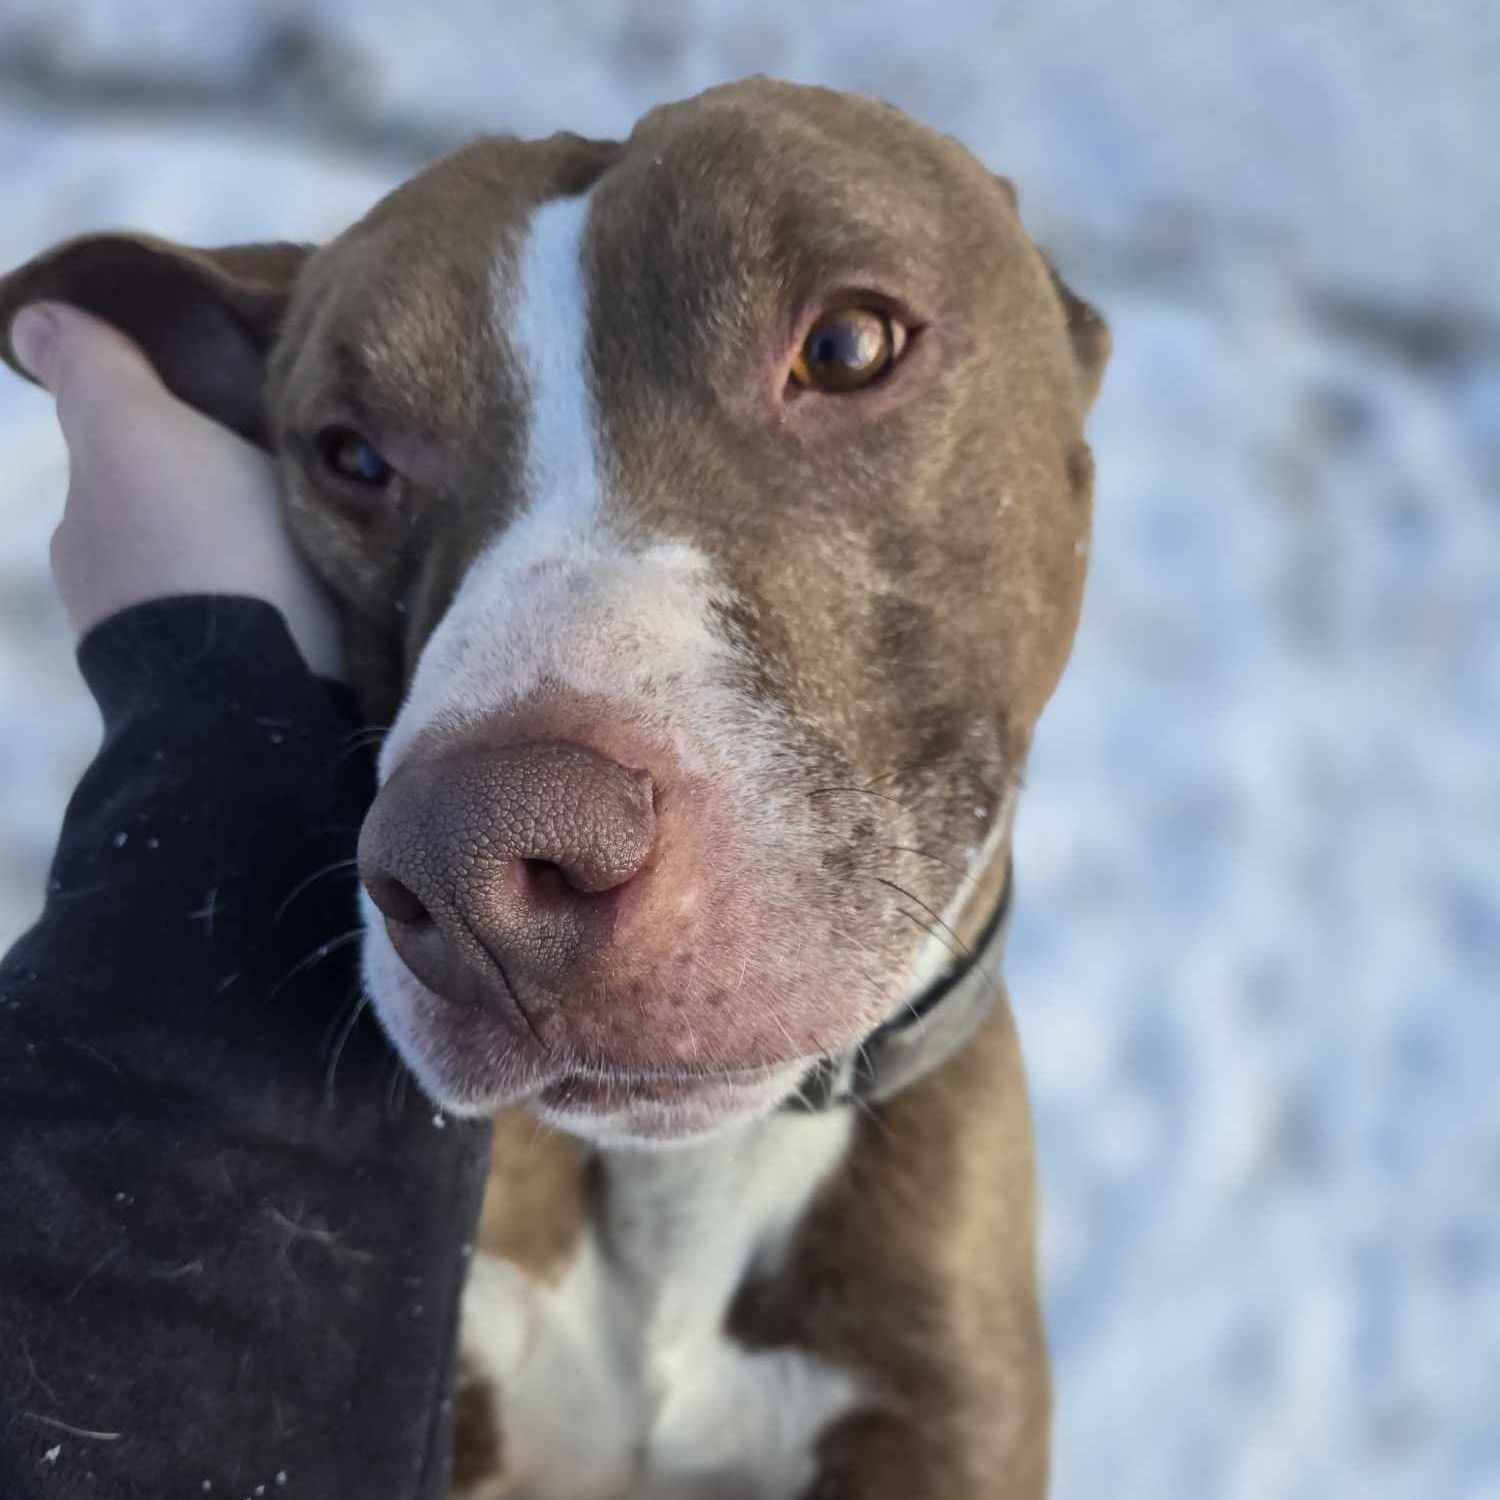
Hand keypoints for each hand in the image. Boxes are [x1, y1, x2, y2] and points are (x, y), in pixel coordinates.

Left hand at [8, 301, 343, 678]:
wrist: (258, 695)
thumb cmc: (198, 550)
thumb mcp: (137, 430)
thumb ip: (95, 373)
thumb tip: (30, 319)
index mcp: (84, 537)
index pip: (123, 470)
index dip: (172, 441)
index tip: (233, 429)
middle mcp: (112, 605)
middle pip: (172, 529)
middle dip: (219, 510)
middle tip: (289, 485)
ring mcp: (173, 668)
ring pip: (220, 587)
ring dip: (259, 568)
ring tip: (322, 549)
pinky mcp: (241, 707)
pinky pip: (263, 637)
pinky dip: (286, 617)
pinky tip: (327, 607)